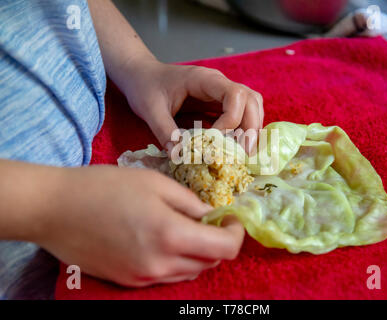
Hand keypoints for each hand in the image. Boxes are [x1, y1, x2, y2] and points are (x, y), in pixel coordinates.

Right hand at [35, 165, 244, 286]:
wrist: (56, 209)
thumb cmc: (105, 187)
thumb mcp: (155, 183)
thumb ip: (190, 202)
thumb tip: (211, 215)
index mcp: (170, 236)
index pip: (224, 249)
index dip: (235, 234)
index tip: (231, 219)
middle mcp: (161, 264)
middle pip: (209, 262)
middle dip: (218, 242)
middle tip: (210, 220)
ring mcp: (143, 277)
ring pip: (190, 272)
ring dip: (198, 253)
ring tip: (187, 228)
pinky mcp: (129, 282)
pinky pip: (167, 275)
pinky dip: (177, 261)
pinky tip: (164, 240)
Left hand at [121, 59, 263, 153]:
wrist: (141, 75)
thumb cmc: (145, 86)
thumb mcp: (150, 109)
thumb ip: (165, 131)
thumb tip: (179, 156)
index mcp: (204, 80)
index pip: (235, 95)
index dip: (232, 120)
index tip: (216, 140)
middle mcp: (219, 84)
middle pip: (251, 100)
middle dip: (252, 127)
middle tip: (245, 153)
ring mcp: (221, 93)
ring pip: (252, 106)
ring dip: (252, 128)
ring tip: (244, 151)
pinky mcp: (218, 103)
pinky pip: (242, 113)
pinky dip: (245, 129)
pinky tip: (237, 145)